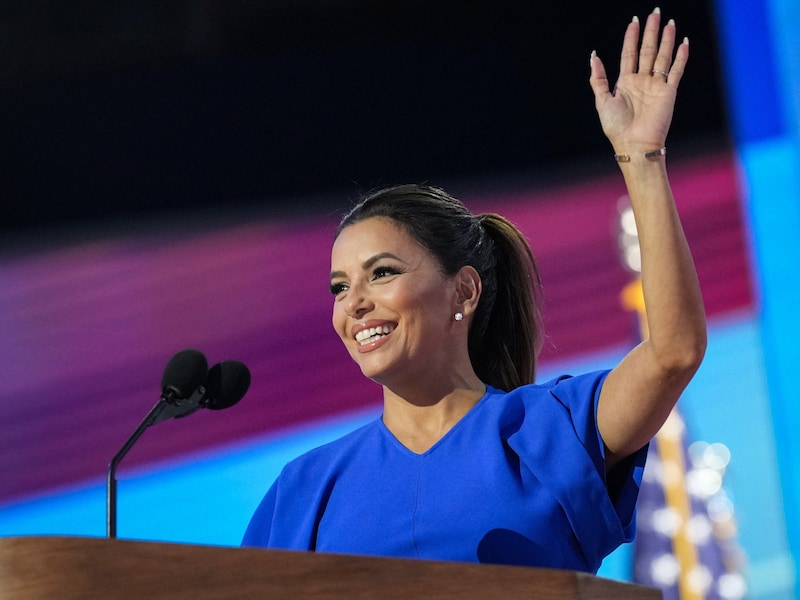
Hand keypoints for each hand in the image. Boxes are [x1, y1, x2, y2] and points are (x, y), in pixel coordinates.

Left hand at [589, 9, 688, 154]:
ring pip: (662, 57)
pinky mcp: (669, 92)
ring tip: (669, 23)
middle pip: (647, 50)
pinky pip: (676, 71)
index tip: (634, 21)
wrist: (634, 143)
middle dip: (651, 32)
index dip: (631, 37)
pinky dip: (681, 57)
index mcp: (625, 82)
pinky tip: (683, 43)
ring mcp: (656, 85)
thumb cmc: (616, 126)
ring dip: (666, 40)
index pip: (629, 53)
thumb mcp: (602, 100)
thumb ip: (598, 79)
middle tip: (655, 13)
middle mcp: (642, 81)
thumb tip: (594, 56)